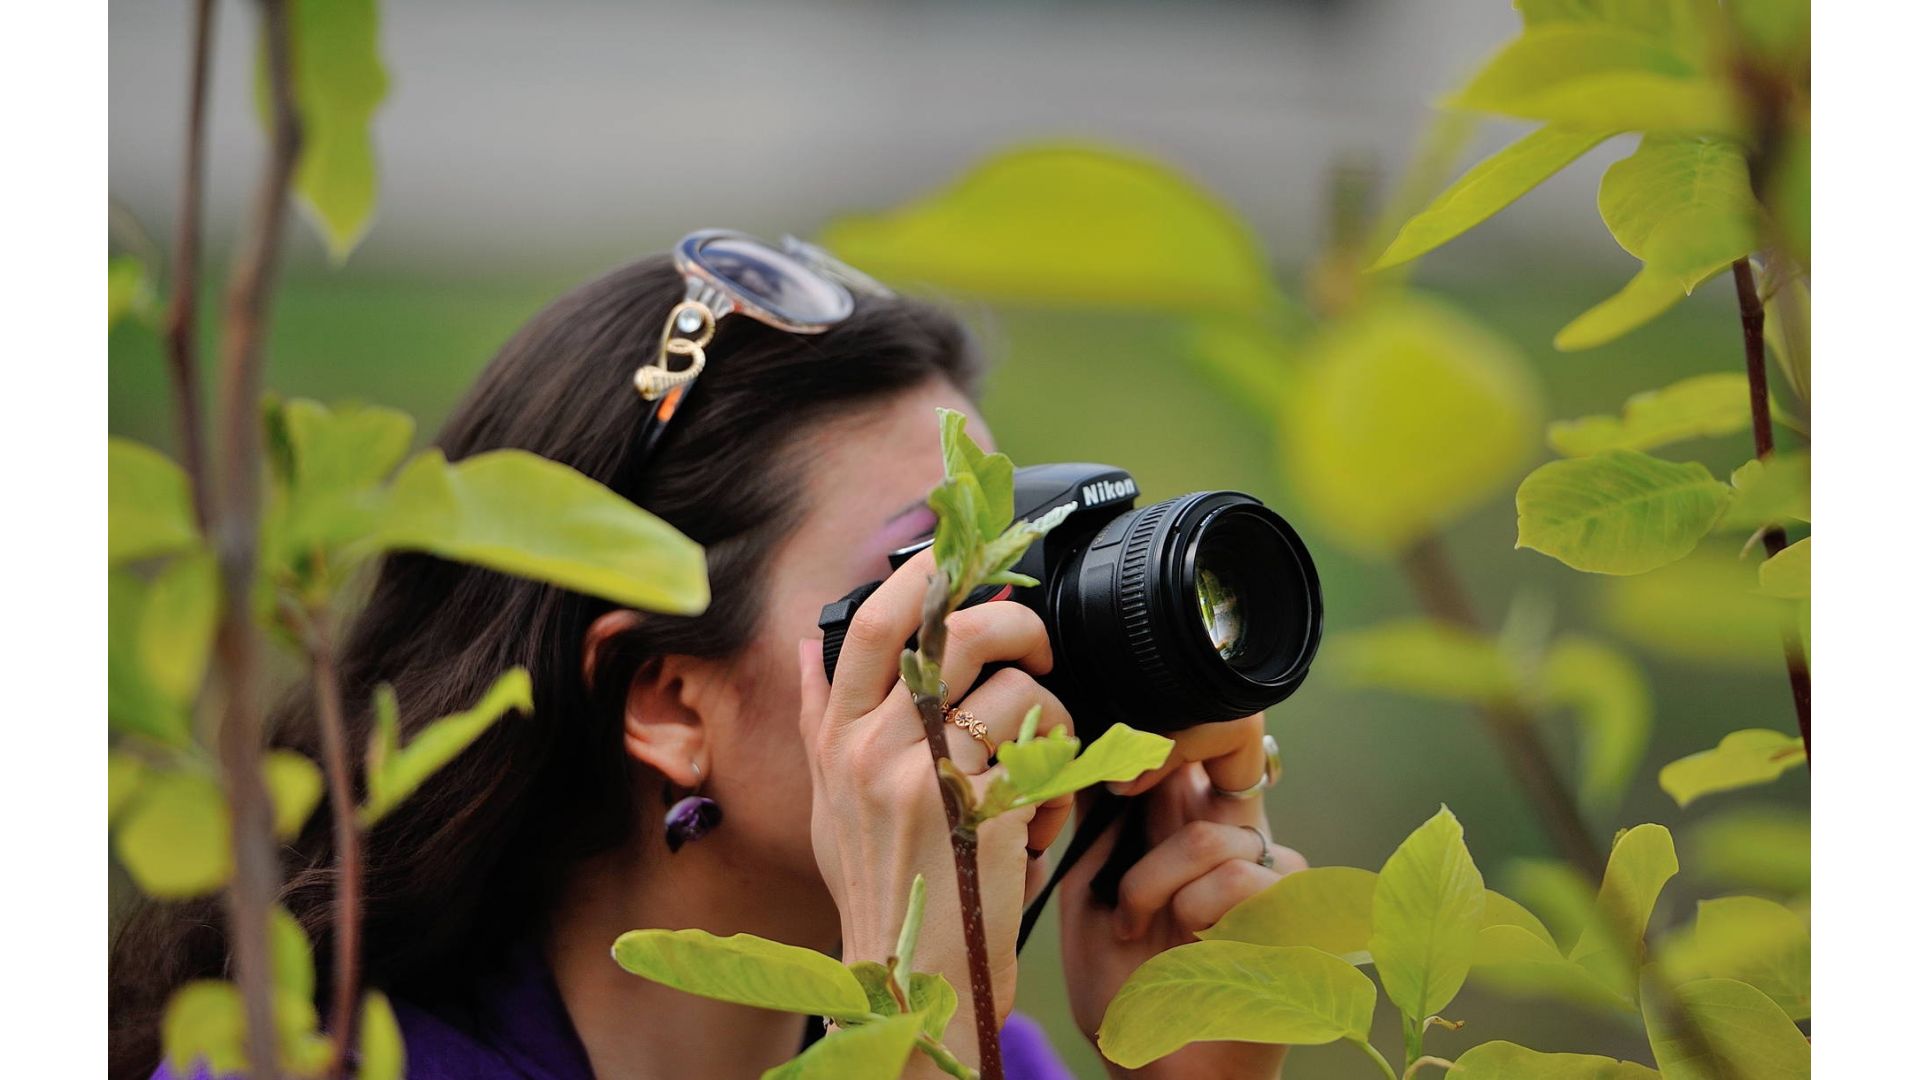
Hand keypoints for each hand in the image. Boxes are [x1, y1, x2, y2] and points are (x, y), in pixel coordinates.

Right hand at [797, 549, 1073, 1063]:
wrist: (910, 979)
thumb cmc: (880, 887)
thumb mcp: (830, 802)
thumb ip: (820, 719)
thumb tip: (805, 645)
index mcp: (837, 740)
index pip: (870, 626)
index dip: (918, 576)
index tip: (957, 557)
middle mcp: (870, 751)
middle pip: (952, 634)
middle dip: (1013, 622)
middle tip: (1038, 647)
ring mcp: (921, 780)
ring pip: (1011, 687)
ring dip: (1051, 711)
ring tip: (1045, 753)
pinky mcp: (977, 812)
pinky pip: (1042, 748)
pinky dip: (1062, 770)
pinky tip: (1046, 809)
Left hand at [1058, 715, 1306, 1079]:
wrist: (1162, 1073)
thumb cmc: (1124, 993)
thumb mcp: (1089, 900)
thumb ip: (1098, 832)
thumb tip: (1092, 756)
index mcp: (1190, 836)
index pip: (1186, 762)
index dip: (1151, 761)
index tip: (1105, 786)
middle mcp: (1239, 846)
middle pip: (1206, 778)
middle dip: (1149, 822)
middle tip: (1119, 877)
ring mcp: (1275, 879)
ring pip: (1218, 835)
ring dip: (1158, 885)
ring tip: (1139, 930)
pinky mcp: (1303, 917)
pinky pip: (1250, 878)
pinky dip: (1202, 911)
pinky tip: (1189, 945)